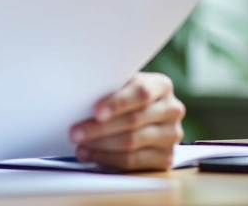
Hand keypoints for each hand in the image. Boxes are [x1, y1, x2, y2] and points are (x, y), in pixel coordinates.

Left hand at [69, 72, 184, 171]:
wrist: (141, 115)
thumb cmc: (125, 97)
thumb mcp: (121, 85)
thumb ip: (110, 89)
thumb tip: (82, 97)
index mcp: (161, 85)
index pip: (141, 93)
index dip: (117, 103)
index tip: (96, 112)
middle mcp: (172, 109)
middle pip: (134, 121)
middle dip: (100, 128)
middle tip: (75, 132)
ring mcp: (171, 135)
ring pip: (131, 143)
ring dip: (100, 145)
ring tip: (80, 145)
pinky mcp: (166, 157)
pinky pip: (133, 161)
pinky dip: (107, 159)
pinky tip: (91, 155)